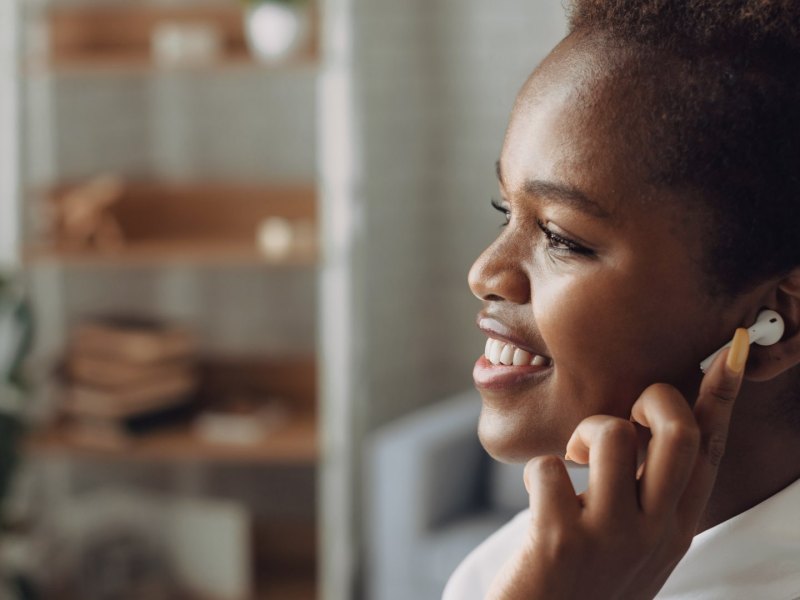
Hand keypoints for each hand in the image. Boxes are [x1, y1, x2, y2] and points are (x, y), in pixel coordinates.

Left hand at [486, 328, 749, 599]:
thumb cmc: (585, 582)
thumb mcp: (634, 545)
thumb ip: (646, 497)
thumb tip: (642, 433)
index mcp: (675, 529)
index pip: (707, 454)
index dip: (719, 399)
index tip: (728, 352)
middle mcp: (654, 532)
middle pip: (678, 433)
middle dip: (655, 399)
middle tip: (627, 415)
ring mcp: (611, 537)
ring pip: (614, 435)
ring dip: (587, 432)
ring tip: (573, 461)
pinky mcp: (561, 540)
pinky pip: (549, 467)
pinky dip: (538, 469)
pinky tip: (539, 496)